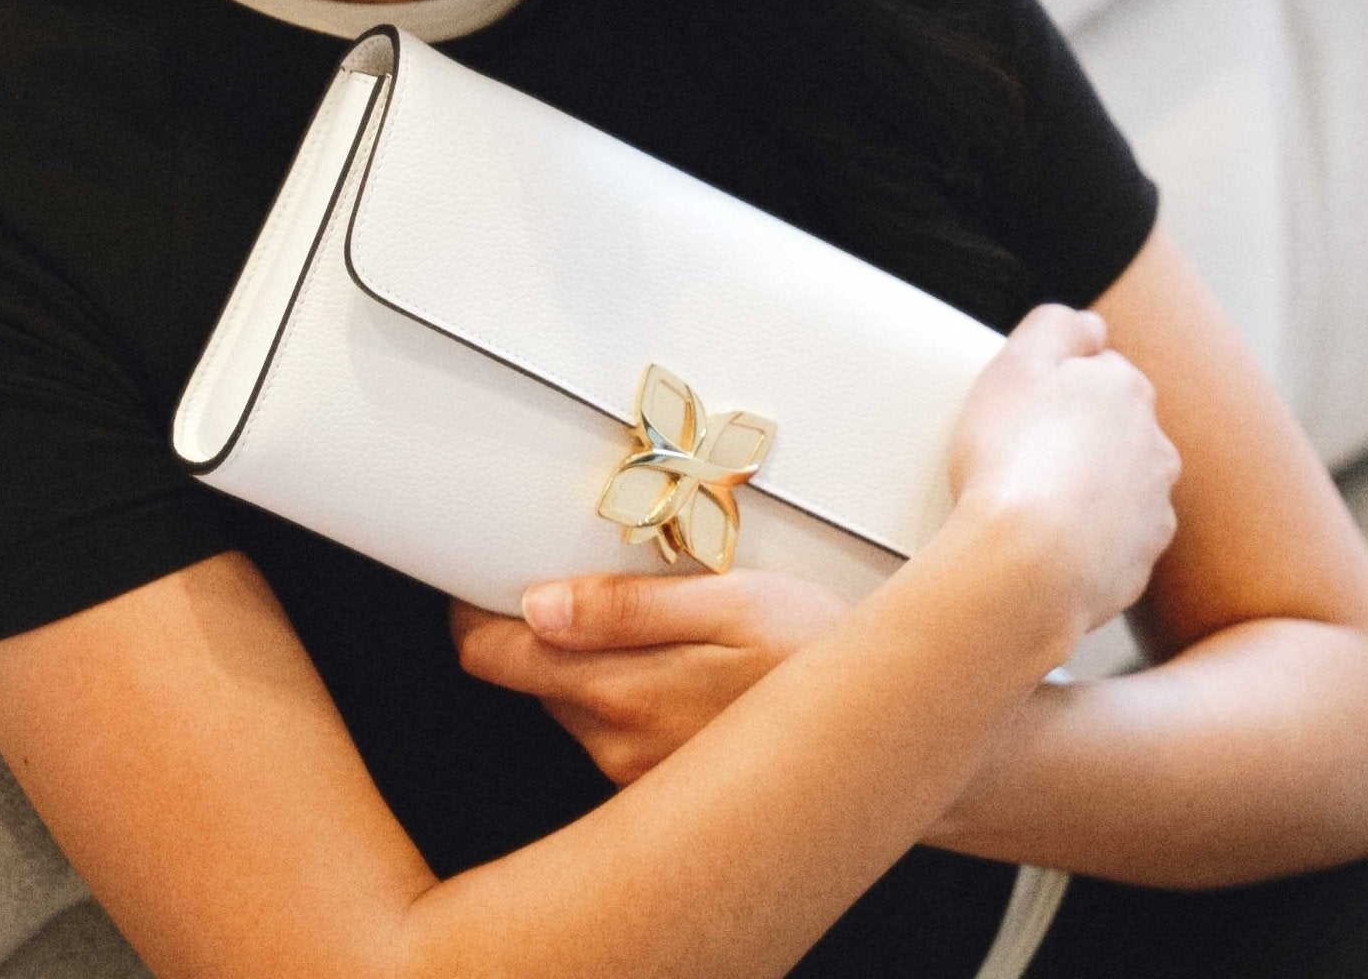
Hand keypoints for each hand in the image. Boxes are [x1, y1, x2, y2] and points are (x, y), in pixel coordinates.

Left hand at [447, 568, 849, 785]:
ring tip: (646, 620)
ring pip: (571, 706)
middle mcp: (617, 746)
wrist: (895, 736)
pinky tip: (674, 668)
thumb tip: (535, 606)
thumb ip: (626, 608)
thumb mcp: (732, 603)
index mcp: (622, 691)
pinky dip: (623, 695)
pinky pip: (611, 736)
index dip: (471, 611)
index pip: (493, 658)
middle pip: (529, 678)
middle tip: (575, 577)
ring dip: (585, 663)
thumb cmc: (821, 652)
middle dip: (535, 630)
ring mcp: (638, 777)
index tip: (477, 576)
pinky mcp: (663, 790)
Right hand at [946, 302, 1182, 643]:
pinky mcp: (1143, 559)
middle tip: (1018, 453)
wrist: (1028, 566)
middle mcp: (1156, 444)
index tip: (1020, 407)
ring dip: (1084, 487)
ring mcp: (1154, 506)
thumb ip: (1056, 325)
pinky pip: (1112, 538)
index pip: (1095, 369)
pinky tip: (1045, 541)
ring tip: (1029, 503)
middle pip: (1110, 427)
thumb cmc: (1012, 459)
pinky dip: (1087, 537)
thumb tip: (1091, 326)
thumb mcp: (1016, 363)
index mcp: (1126, 388)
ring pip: (1116, 484)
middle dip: (1075, 435)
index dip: (1053, 384)